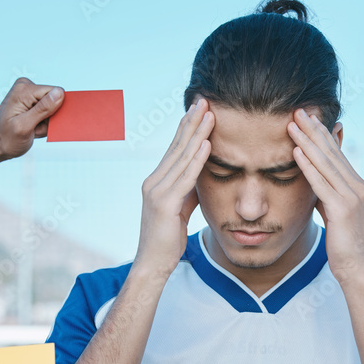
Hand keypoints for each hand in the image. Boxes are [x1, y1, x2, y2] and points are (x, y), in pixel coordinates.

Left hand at [0, 78, 64, 159]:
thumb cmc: (6, 138)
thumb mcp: (25, 126)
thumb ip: (42, 109)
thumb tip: (59, 92)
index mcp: (24, 89)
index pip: (55, 93)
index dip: (53, 111)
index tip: (39, 123)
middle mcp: (26, 87)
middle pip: (55, 101)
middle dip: (49, 118)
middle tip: (33, 128)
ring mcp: (29, 94)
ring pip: (53, 108)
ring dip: (46, 123)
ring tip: (31, 129)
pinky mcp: (31, 101)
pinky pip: (48, 112)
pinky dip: (43, 124)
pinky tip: (32, 128)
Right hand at [134, 99, 213, 277]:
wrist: (153, 264)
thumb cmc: (168, 240)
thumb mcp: (182, 209)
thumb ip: (189, 190)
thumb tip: (202, 175)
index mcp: (156, 181)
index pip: (175, 148)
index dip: (187, 127)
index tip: (200, 108)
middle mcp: (153, 181)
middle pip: (176, 146)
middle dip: (191, 121)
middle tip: (204, 99)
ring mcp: (157, 192)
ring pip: (181, 157)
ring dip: (197, 134)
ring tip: (210, 114)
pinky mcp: (164, 204)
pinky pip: (185, 178)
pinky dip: (197, 159)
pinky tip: (207, 144)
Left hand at [287, 109, 363, 281]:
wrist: (356, 267)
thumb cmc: (343, 243)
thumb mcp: (333, 212)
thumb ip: (326, 193)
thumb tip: (315, 181)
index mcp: (356, 185)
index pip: (336, 153)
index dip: (321, 133)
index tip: (307, 117)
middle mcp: (357, 186)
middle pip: (332, 152)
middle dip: (313, 130)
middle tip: (298, 110)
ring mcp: (352, 196)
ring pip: (326, 163)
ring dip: (307, 141)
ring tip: (292, 124)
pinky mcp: (342, 208)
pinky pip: (321, 182)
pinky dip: (307, 165)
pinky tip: (296, 152)